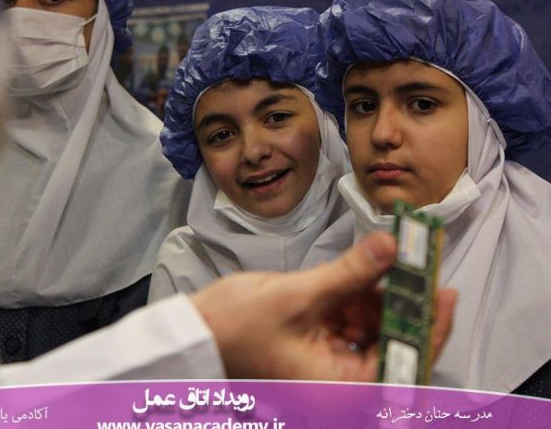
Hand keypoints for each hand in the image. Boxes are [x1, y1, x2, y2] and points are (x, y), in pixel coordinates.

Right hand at [191, 231, 455, 380]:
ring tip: (383, 263)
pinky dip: (354, 301)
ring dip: (377, 298)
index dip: (429, 327)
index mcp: (339, 391)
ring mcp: (327, 370)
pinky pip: (349, 328)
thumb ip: (349, 272)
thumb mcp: (297, 296)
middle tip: (413, 264)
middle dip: (401, 305)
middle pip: (392, 348)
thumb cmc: (233, 329)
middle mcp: (339, 387)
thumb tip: (392, 245)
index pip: (405, 365)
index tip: (443, 291)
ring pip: (372, 334)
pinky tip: (355, 274)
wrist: (192, 336)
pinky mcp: (316, 353)